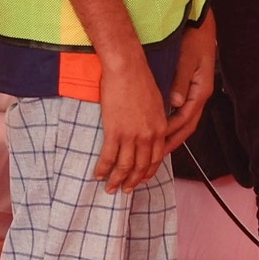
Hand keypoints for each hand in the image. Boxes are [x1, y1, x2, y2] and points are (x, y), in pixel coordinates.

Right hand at [93, 52, 168, 192]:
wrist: (127, 69)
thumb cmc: (140, 81)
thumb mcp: (156, 103)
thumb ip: (155, 121)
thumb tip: (150, 132)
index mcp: (160, 129)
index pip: (155, 159)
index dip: (147, 172)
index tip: (141, 179)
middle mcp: (148, 136)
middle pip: (140, 167)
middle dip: (132, 181)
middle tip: (125, 190)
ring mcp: (131, 135)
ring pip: (125, 166)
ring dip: (117, 180)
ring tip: (110, 189)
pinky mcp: (115, 131)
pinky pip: (109, 157)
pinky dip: (103, 168)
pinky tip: (98, 175)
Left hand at [162, 14, 217, 152]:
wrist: (201, 25)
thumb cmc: (194, 40)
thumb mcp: (188, 58)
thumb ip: (181, 80)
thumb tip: (176, 102)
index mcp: (201, 90)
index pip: (186, 119)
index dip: (172, 133)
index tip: (158, 145)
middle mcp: (201, 95)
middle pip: (188, 126)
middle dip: (172, 142)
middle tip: (156, 157)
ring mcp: (197, 92)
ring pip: (186, 121)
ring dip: (173, 135)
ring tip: (158, 149)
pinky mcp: (191, 88)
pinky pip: (183, 112)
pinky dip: (173, 122)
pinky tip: (162, 127)